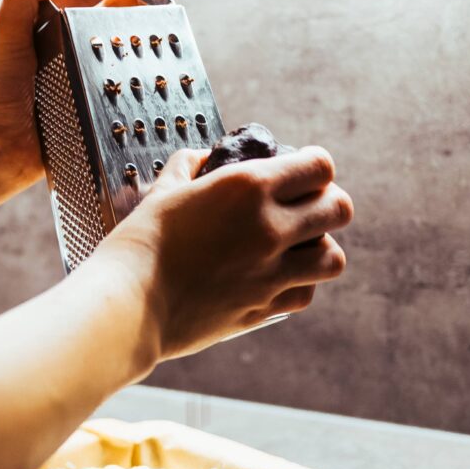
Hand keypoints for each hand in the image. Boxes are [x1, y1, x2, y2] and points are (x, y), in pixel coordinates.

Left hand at [0, 0, 170, 196]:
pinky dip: (141, 77)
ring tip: (170, 21)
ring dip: (144, 33)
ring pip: (117, 48)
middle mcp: (63, 46)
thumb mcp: (4, 31)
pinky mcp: (88, 107)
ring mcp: (78, 77)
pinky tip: (161, 71)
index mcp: (44, 22)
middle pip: (108, 13)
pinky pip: (119, 88)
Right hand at [98, 145, 352, 359]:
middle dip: (329, 205)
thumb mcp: (163, 191)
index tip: (303, 174)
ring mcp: (271, 273)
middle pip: (340, 209)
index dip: (315, 167)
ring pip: (333, 258)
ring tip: (298, 248)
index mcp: (248, 187)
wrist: (129, 305)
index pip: (320, 166)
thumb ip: (190, 167)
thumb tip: (204, 160)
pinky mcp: (264, 308)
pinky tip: (277, 279)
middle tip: (307, 210)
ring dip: (320, 248)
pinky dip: (299, 285)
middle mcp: (270, 228)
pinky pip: (306, 294)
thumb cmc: (139, 245)